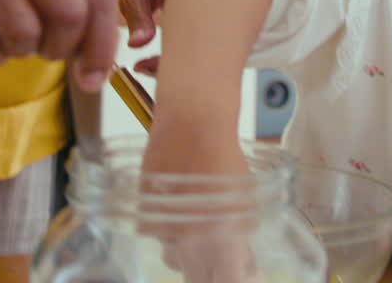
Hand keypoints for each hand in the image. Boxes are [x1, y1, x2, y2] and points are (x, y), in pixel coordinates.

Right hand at [141, 123, 254, 282]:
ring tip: (198, 222)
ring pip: (174, 258)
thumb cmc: (225, 156)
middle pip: (198, 279)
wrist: (192, 123)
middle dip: (210, 271)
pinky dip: (167, 227)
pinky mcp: (145, 216)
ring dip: (187, 250)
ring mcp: (164, 231)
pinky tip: (178, 205)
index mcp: (223, 240)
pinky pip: (157, 235)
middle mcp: (191, 243)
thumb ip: (242, 234)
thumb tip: (246, 260)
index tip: (244, 269)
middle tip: (221, 251)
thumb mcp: (246, 199)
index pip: (231, 281)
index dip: (239, 277)